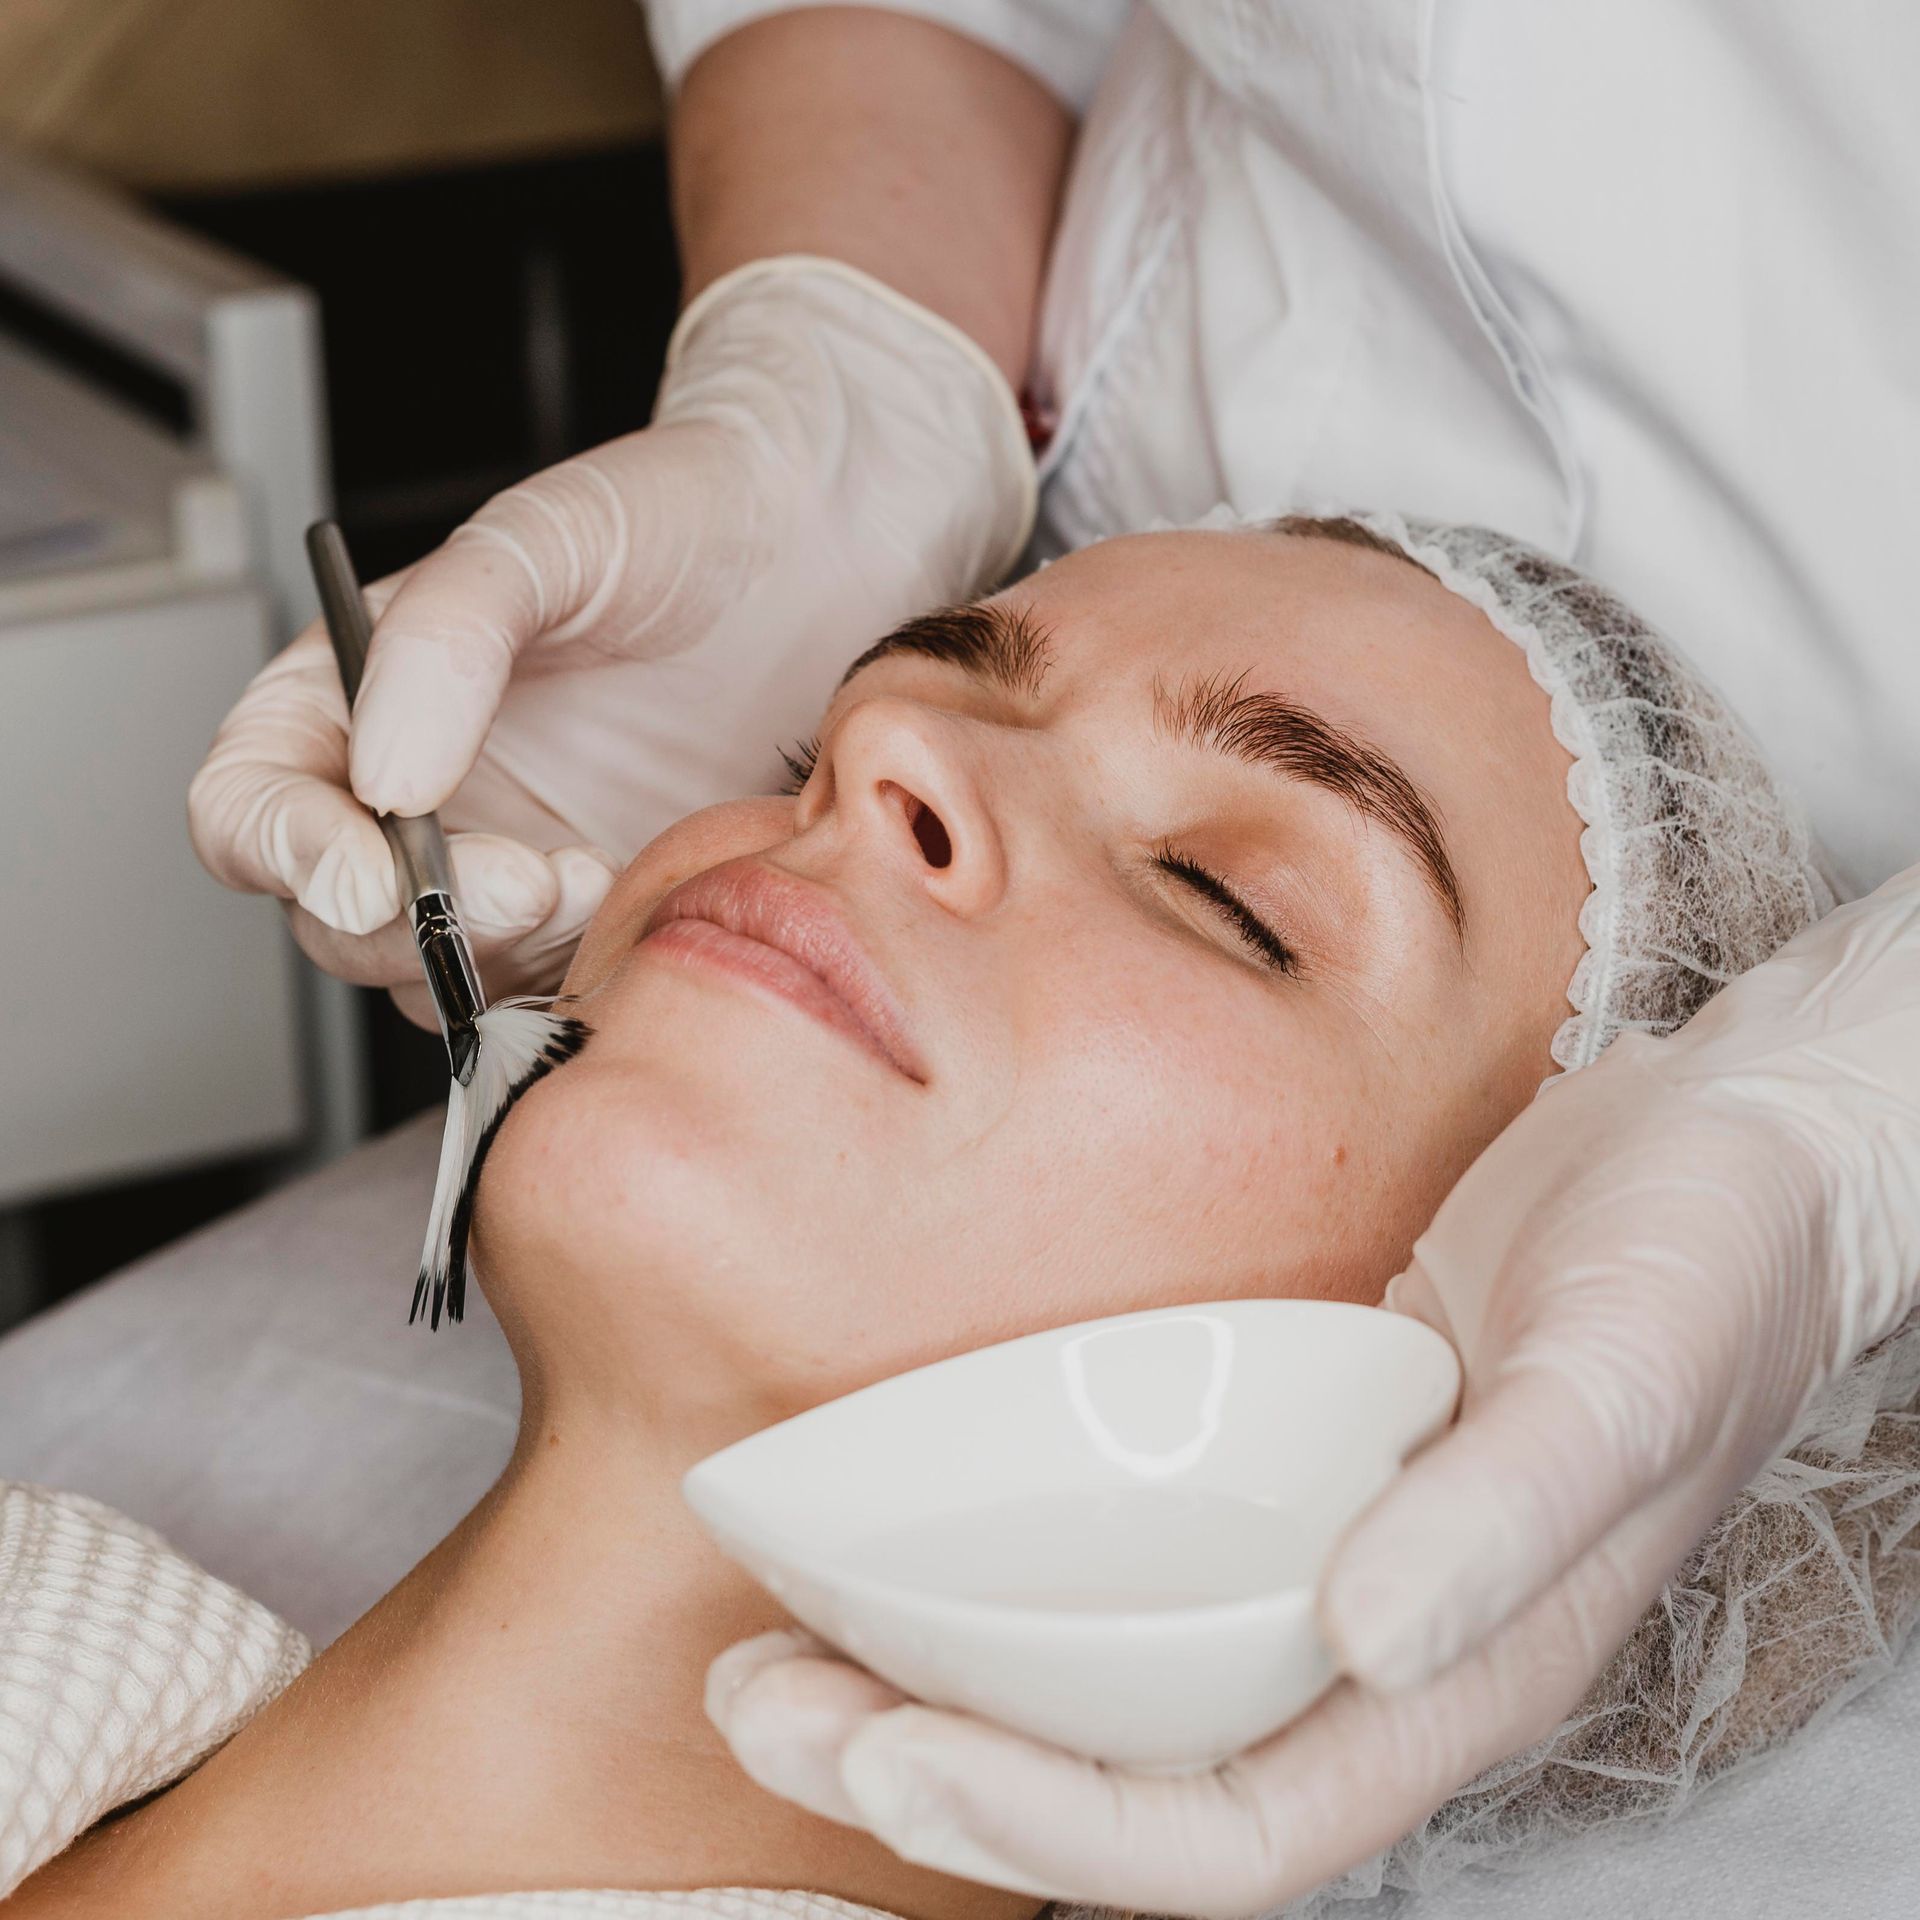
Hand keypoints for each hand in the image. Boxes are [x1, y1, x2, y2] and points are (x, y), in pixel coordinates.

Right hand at [188, 257, 1033, 1022]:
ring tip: (604, 880)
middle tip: (532, 885)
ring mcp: (507, 863)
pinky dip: (578, 978)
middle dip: (419, 923)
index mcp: (358, 701)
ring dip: (504, 958)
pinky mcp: (598, 914)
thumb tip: (384, 775)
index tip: (371, 873)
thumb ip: (447, 640)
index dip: (288, 855)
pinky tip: (643, 910)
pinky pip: (549, 991)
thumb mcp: (547, 538)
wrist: (821, 555)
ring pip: (439, 976)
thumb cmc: (680, 519)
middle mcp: (417, 797)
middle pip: (336, 921)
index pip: (249, 810)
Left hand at [702, 864, 1919, 1911]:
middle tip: (759, 1700)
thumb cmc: (1705, 1267)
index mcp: (1451, 1670)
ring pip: (1101, 1671)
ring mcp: (1311, 1544)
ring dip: (936, 1674)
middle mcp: (1363, 1637)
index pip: (1232, 1831)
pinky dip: (999, 1557)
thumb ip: (1508, 1513)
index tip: (884, 1756)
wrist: (1728, 1150)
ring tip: (772, 1634)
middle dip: (936, 1769)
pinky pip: (1123, 1541)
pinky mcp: (1280, 1446)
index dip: (1051, 1825)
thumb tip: (1365, 1637)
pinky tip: (903, 1506)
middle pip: (1126, 1776)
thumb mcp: (1627, 1372)